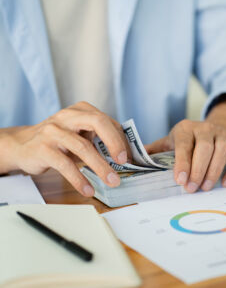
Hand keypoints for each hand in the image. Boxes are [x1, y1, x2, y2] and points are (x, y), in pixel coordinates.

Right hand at [2, 102, 130, 196]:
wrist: (23, 145)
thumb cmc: (58, 141)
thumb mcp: (79, 134)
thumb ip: (98, 138)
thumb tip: (125, 154)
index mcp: (81, 110)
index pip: (107, 121)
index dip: (120, 139)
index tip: (129, 156)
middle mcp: (68, 116)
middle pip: (97, 123)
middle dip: (115, 142)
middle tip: (124, 162)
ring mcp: (54, 131)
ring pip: (83, 147)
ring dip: (101, 167)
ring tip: (112, 181)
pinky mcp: (43, 148)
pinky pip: (65, 165)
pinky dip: (79, 179)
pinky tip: (88, 189)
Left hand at [145, 95, 225, 192]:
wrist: (216, 128)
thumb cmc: (189, 139)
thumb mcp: (172, 140)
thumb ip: (156, 149)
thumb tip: (132, 157)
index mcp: (186, 128)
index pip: (184, 144)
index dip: (182, 162)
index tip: (180, 181)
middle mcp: (205, 128)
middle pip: (204, 147)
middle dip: (198, 170)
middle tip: (192, 189)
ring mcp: (223, 135)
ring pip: (222, 151)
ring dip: (214, 171)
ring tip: (206, 188)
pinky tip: (225, 183)